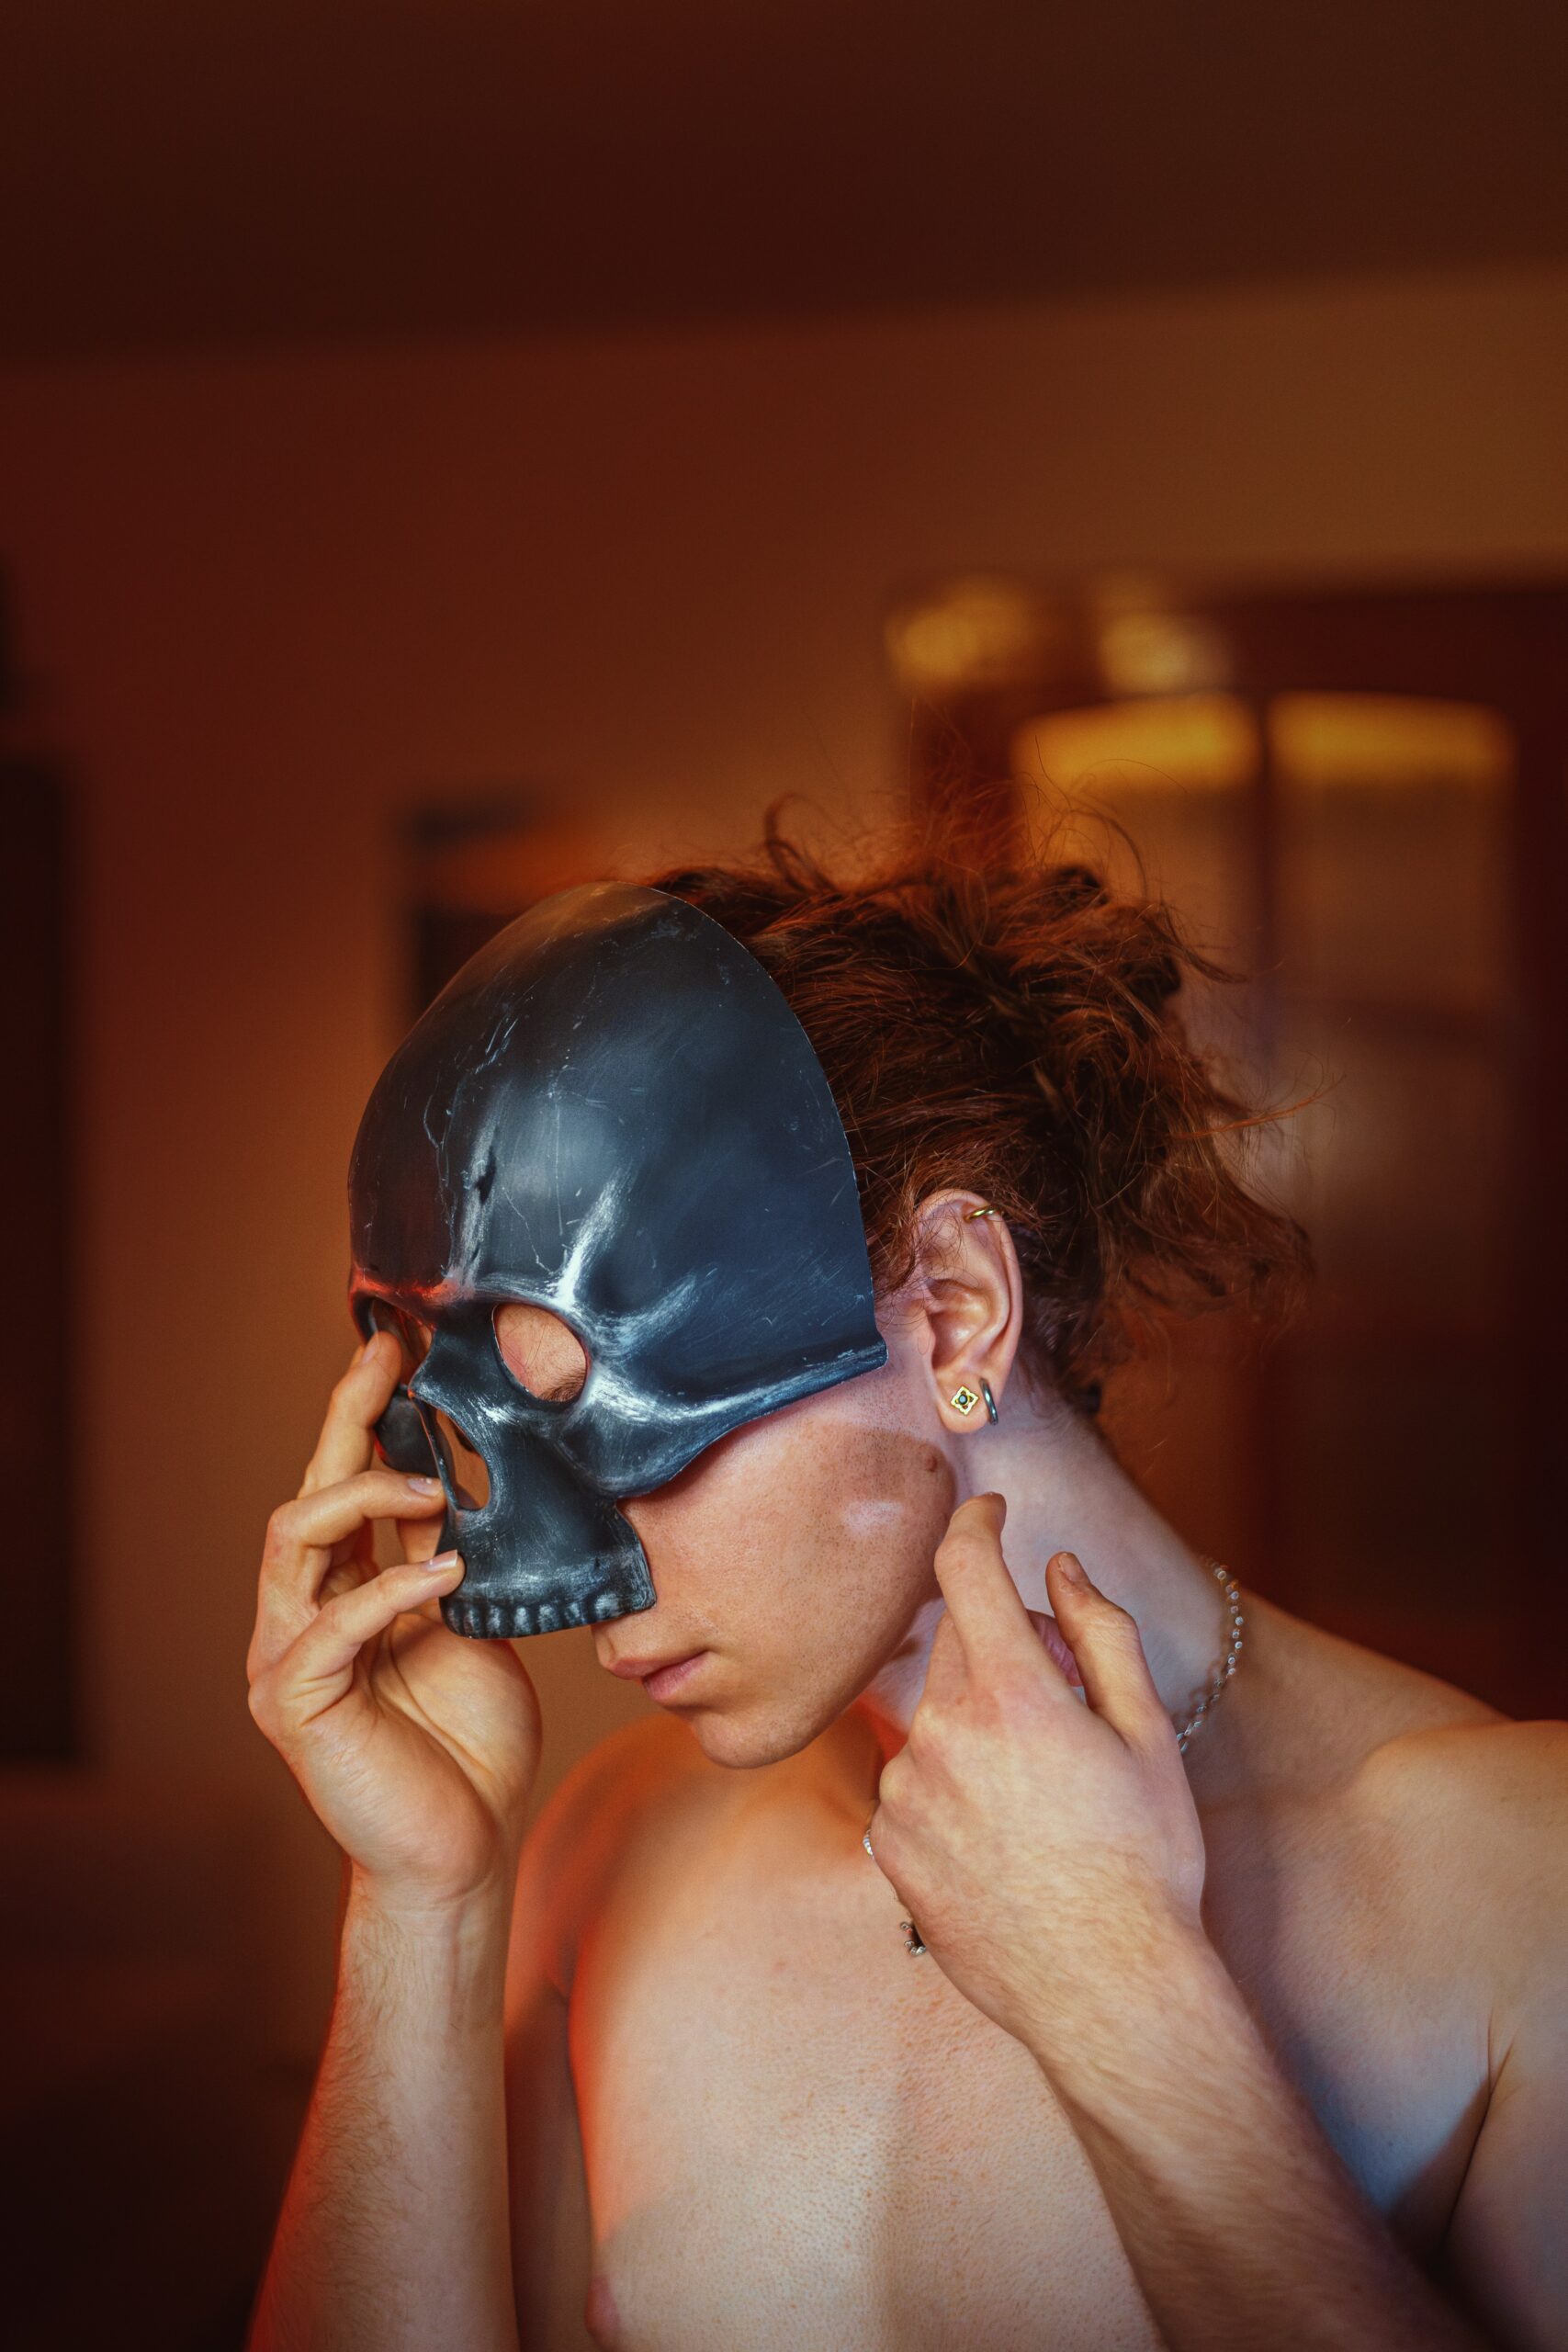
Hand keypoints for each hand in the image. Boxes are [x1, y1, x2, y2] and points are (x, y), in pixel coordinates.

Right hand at [246, 1331, 541, 1918]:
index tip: (397, 1350)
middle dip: (345, 1419)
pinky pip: (331, 1625)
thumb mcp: (471, 1623)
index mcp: (344, 1592)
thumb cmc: (471, 1744)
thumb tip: (464, 1475)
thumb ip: (450, 1557)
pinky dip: (392, 1590)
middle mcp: (303, 1615)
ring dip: (364, 1496)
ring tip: (434, 1486)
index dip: (363, 1415)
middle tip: (390, 1361)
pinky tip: (448, 1574)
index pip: (342, 1485)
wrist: (464, 1849)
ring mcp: (290, 1658)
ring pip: (294, 1539)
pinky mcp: (297, 1703)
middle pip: (307, 1493)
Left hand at [865, 1493, 1208, 2055]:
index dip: (975, 1523)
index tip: (988, 1511)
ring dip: (977, 1727)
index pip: (965, 1567)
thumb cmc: (1143, 1863)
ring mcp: (904, 1793)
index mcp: (1011, 1695)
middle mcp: (941, 1733)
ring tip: (1041, 1801)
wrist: (1106, 1994)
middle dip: (1002, 1647)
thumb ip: (1099, 1632)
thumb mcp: (1146, 1735)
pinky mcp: (887, 1846)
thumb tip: (1059, 1567)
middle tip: (1064, 1702)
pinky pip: (914, 1783)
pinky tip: (1003, 1840)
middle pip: (955, 1643)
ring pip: (936, 1718)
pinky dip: (950, 1787)